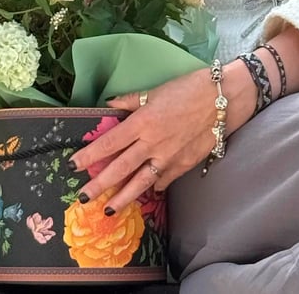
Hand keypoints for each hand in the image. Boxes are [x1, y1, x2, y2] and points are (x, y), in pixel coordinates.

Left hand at [68, 67, 221, 214]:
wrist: (225, 98)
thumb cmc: (190, 87)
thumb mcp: (157, 90)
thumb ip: (131, 101)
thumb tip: (110, 105)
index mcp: (142, 121)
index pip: (109, 143)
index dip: (90, 155)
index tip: (74, 165)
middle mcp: (152, 143)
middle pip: (120, 168)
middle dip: (99, 185)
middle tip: (82, 198)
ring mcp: (169, 157)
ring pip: (141, 182)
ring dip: (123, 198)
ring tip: (109, 210)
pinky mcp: (185, 164)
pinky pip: (164, 179)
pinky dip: (155, 186)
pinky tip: (148, 191)